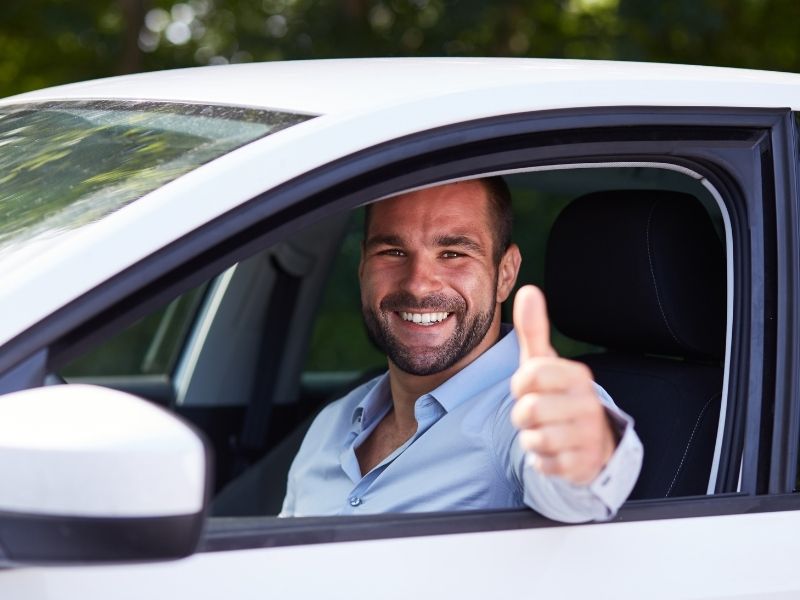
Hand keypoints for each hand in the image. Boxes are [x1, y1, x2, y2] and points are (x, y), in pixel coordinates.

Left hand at [510, 285, 616, 484]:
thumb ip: (534, 329)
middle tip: (537, 414)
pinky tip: (553, 451)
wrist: (591, 441)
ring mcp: (588, 435)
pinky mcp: (583, 465)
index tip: (529, 389)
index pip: (530, 376)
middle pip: (528, 410)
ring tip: (545, 431)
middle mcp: (588, 404)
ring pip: (535, 439)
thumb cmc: (558, 396)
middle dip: (522, 416)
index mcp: (577, 376)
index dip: (520, 385)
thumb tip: (529, 290)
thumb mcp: (544, 363)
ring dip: (531, 438)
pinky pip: (544, 463)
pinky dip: (541, 460)